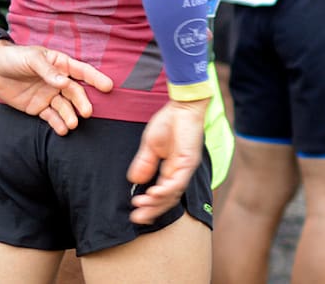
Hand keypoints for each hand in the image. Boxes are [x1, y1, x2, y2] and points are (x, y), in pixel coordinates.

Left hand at [0, 41, 113, 135]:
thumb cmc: (15, 57)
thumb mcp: (32, 59)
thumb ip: (48, 71)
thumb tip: (64, 82)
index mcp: (60, 64)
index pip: (81, 71)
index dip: (95, 78)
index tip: (108, 86)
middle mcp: (57, 81)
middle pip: (74, 93)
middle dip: (81, 102)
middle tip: (87, 112)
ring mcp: (48, 95)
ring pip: (64, 107)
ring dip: (70, 115)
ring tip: (72, 124)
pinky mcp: (38, 107)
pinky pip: (51, 117)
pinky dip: (57, 123)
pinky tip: (62, 129)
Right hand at [126, 98, 207, 223]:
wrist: (182, 106)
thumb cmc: (168, 122)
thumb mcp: (150, 145)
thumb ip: (144, 163)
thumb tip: (135, 181)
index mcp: (171, 169)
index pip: (162, 194)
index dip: (150, 205)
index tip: (135, 212)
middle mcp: (180, 172)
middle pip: (167, 199)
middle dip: (152, 209)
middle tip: (137, 218)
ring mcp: (186, 168)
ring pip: (173, 193)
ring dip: (157, 202)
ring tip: (142, 206)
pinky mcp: (189, 162)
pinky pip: (178, 181)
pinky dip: (166, 190)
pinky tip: (154, 194)